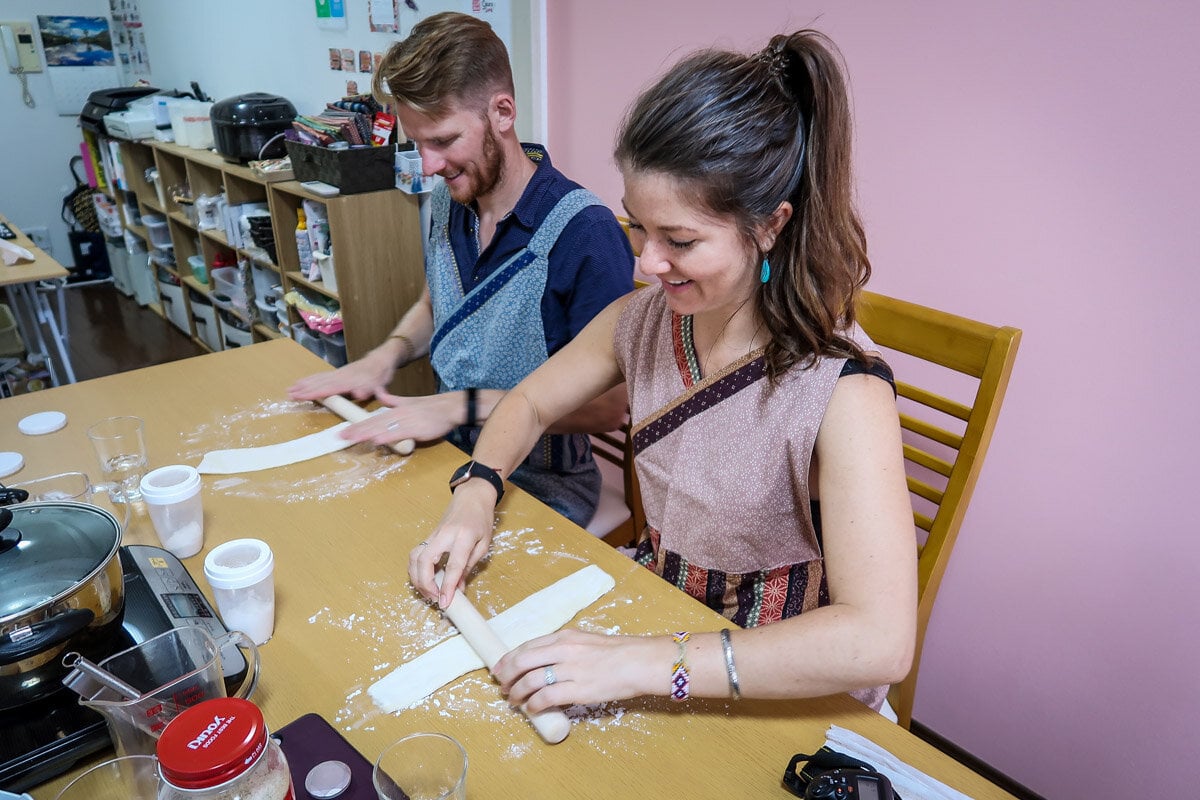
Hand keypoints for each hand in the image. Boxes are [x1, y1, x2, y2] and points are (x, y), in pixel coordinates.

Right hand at [287, 348, 395, 401]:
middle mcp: (340, 376)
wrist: (381, 359)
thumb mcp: (379, 384)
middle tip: (288, 394)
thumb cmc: (380, 375)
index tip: (300, 395)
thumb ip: (369, 390)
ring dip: (303, 384)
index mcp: (349, 381)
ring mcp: (338, 373)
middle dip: (303, 389)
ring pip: (317, 378)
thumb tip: (359, 394)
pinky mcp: (338, 372)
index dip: (313, 392)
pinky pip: (321, 376)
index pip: (327, 388)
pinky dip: (310, 379)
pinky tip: (301, 381)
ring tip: (289, 389)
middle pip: (318, 383)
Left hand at [338, 389, 459, 445]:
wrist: (449, 407)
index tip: (343, 431)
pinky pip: (399, 433)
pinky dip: (388, 436)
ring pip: (382, 428)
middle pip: (373, 423)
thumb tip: (380, 394)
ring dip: (367, 433)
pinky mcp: (416, 428)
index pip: (372, 418)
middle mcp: (397, 414)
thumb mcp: (408, 401)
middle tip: (340, 436)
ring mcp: (406, 421)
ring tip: (352, 438)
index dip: (357, 425)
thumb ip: (392, 400)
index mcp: (395, 409)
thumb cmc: (430, 407)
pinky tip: (377, 440)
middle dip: (356, 430)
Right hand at [409, 480, 498, 606]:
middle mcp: (444, 535)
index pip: (453, 565)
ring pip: (414, 557)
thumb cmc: (481, 519)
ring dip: (416, 578)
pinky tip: (423, 579)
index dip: (448, 586)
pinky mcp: (428, 536)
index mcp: (463, 537)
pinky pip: (416, 554)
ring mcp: (433, 535)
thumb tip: (459, 588)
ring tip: (428, 591)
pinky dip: (415, 569)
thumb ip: (470, 566)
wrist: (472, 497)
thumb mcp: (483, 544)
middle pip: (424, 561)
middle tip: (434, 598)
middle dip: (425, 583)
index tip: (445, 602)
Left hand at [493, 630, 665, 712]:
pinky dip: (534, 704)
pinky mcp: (578, 689)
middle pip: (523, 661)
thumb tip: (547, 662)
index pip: (528, 646)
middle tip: (501, 686)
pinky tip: (532, 709)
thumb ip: (567, 648)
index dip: (510, 658)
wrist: (641, 662)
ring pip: (530, 680)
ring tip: (513, 701)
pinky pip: (546, 697)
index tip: (500, 667)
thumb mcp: (588, 641)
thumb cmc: (620, 653)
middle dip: (507, 675)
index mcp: (566, 637)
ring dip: (517, 693)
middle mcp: (564, 650)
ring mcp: (570, 669)